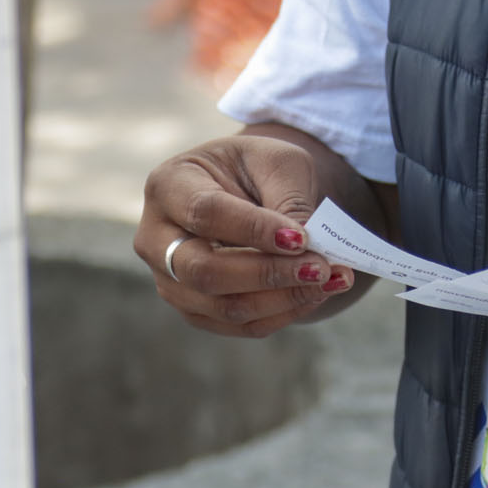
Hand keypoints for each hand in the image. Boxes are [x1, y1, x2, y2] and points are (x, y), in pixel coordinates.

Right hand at [137, 134, 358, 336]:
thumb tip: (306, 248)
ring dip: (282, 299)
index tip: (301, 238)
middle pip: (202, 270)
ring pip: (221, 306)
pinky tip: (316, 293)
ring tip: (331, 279)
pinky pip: (238, 324)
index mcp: (168, 185)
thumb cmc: (257, 170)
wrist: (245, 192)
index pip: (205, 213)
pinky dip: (282, 313)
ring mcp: (169, 279)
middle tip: (321, 267)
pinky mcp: (194, 309)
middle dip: (267, 274)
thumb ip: (289, 199)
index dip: (253, 230)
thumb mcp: (278, 162)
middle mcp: (155, 238)